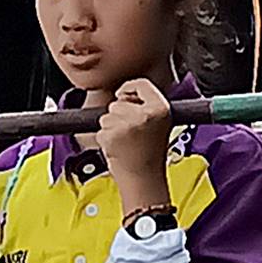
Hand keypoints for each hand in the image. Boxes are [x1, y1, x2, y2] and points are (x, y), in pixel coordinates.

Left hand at [99, 75, 174, 203]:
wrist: (144, 179)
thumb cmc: (149, 154)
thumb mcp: (158, 123)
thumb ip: (145, 106)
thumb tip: (123, 93)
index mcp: (161, 108)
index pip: (140, 83)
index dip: (128, 89)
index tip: (123, 96)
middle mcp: (145, 114)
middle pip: (118, 102)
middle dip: (118, 116)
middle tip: (131, 134)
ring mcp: (127, 125)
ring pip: (106, 117)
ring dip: (111, 129)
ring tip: (126, 142)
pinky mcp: (112, 135)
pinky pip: (100, 130)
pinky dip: (105, 139)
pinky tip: (118, 148)